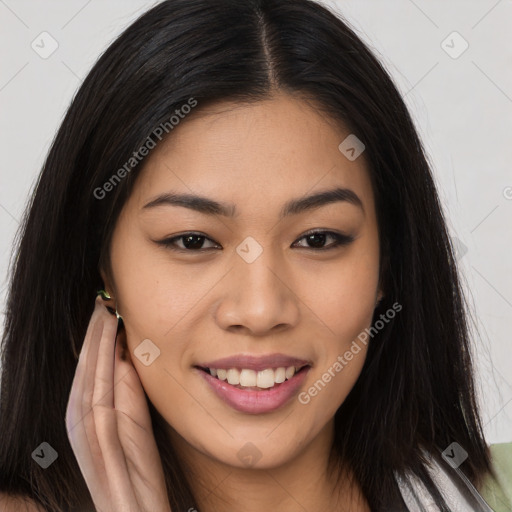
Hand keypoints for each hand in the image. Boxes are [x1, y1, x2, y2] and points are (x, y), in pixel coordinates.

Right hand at [66, 295, 171, 511]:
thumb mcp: (136, 423)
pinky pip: (97, 409)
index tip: (105, 310)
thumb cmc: (140, 472)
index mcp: (91, 419)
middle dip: (92, 339)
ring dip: (94, 351)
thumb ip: (127, 390)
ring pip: (87, 385)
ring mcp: (87, 440)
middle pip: (85, 374)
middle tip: (101, 305)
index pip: (91, 372)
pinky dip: (100, 379)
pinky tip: (108, 355)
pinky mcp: (98, 453)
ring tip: (102, 319)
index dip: (96, 341)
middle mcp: (82, 426)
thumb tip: (123, 352)